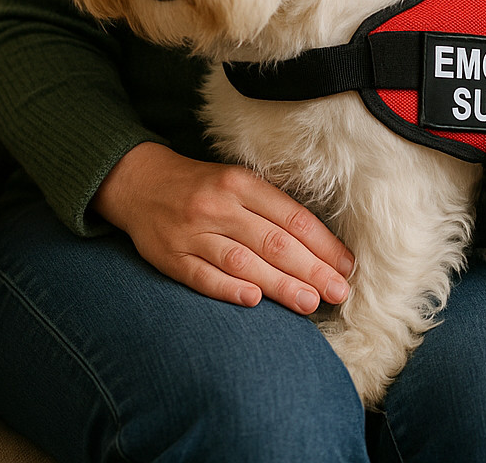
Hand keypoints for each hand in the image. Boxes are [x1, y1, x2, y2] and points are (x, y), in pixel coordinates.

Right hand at [94, 141, 353, 311]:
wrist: (138, 182)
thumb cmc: (202, 187)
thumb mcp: (237, 182)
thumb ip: (272, 208)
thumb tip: (320, 246)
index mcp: (241, 183)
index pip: (291, 217)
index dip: (323, 244)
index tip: (346, 266)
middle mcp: (219, 206)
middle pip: (273, 242)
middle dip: (311, 269)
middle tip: (338, 292)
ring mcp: (193, 232)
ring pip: (243, 261)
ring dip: (279, 284)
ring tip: (309, 303)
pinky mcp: (170, 257)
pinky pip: (202, 276)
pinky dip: (228, 289)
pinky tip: (254, 301)